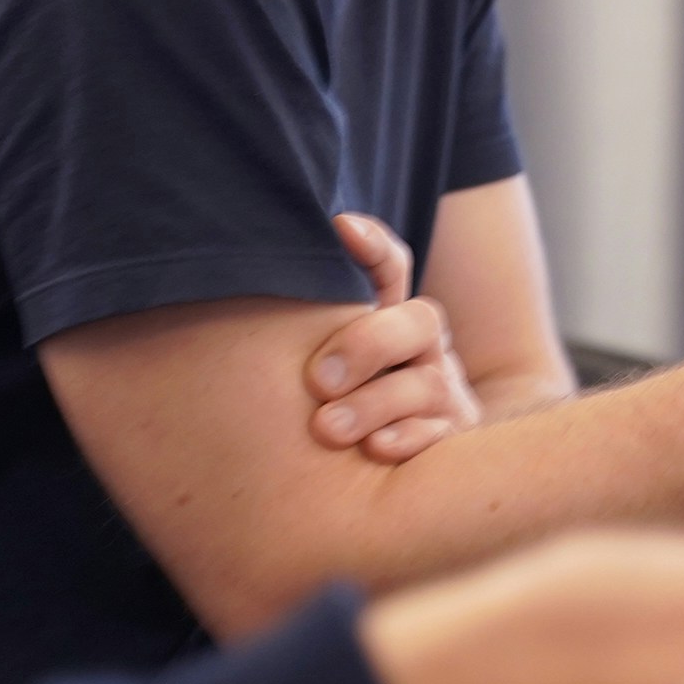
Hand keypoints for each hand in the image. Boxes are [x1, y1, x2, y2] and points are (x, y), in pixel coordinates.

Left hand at [306, 214, 481, 462]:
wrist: (421, 455)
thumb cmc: (350, 401)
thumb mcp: (330, 357)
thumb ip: (302, 328)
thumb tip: (233, 283)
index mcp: (390, 319)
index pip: (390, 268)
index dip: (372, 246)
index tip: (342, 227)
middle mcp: (423, 348)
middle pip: (418, 321)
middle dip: (368, 345)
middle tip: (318, 379)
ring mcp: (441, 392)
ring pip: (425, 383)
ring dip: (372, 404)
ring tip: (327, 428)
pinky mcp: (450, 436)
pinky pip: (438, 434)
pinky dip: (406, 439)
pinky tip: (374, 449)